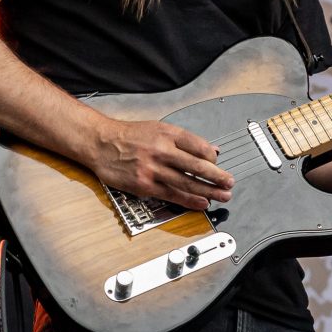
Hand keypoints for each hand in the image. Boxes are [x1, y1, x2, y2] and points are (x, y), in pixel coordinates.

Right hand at [90, 117, 233, 209]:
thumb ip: (183, 140)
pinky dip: (189, 200)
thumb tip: (208, 150)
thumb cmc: (129, 136)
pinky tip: (201, 203)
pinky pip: (172, 194)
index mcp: (167, 133)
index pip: (199, 146)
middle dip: (217, 176)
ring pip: (187, 182)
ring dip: (208, 191)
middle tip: (229, 183)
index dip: (213, 157)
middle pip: (197, 166)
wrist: (102, 143)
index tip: (220, 164)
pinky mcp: (145, 185)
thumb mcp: (158, 128)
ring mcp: (153, 169)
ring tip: (222, 195)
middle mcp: (162, 150)